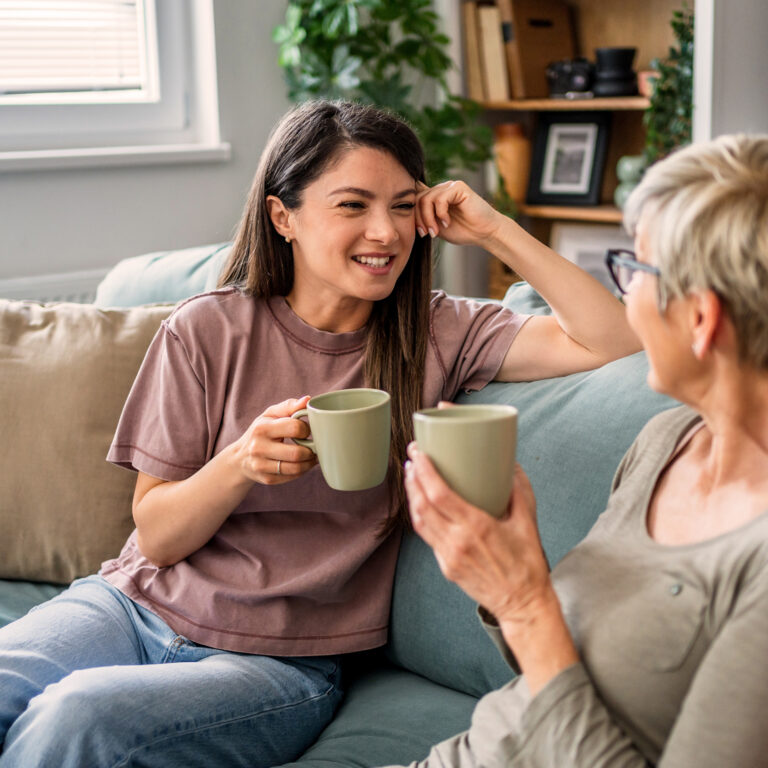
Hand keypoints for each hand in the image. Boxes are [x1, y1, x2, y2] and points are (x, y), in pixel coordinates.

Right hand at [232, 396, 317, 484]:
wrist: (239, 458)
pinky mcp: (267, 479)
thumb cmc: (260, 432)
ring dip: (310, 462)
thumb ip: (289, 406)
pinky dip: (302, 471)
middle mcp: (259, 448)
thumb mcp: (270, 415)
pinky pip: (292, 477)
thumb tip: (308, 400)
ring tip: (312, 456)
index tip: (307, 430)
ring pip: (296, 468)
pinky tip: (303, 464)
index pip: (295, 428)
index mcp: (262, 428)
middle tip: (314, 446)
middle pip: (296, 453)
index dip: (307, 429)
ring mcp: (261, 466)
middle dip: (311, 450)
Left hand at [404, 444, 550, 623]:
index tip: (419, 454)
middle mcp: (457, 542)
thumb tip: (511, 465)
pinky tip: (423, 504)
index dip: (424, 472)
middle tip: (412, 458)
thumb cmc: (527, 566)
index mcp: (477, 528)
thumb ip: (519, 490)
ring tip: (412, 477)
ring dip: (412, 496)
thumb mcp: (527, 523)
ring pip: (419, 522)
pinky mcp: (446, 567)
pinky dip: (421, 517)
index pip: (440, 494)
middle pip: (422, 505)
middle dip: (413, 478)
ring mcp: (449, 557)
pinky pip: (428, 537)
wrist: (523, 605)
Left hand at [415, 180, 503, 248]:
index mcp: (434, 197)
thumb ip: (423, 219)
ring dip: (428, 218)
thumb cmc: (463, 231)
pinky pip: (440, 198)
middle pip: (418, 198)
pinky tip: (447, 223)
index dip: (410, 209)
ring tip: (436, 232)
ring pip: (427, 199)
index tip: (419, 231)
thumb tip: (403, 215)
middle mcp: (441, 189)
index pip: (415, 195)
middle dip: (419, 219)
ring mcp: (450, 186)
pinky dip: (440, 213)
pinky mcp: (459, 187)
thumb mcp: (436, 227)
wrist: (484, 233)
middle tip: (427, 234)